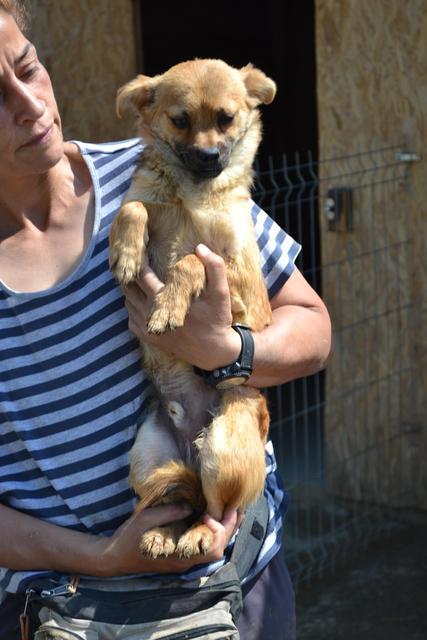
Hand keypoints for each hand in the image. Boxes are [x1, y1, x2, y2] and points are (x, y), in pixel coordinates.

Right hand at [94, 503, 242, 575]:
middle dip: (231, 527)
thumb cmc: (128, 538)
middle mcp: (186, 559)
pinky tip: (214, 518)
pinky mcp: (181, 555)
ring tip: (231, 510)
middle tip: (238, 506)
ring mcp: (184, 559)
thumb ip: (168, 513)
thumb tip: (189, 505)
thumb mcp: (146, 519)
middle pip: (218, 549)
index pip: (212, 545)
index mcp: (180, 553)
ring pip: (214, 549)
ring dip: (225, 530)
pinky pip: (204, 546)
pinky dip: (214, 533)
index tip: (219, 509)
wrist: (114, 557)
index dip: (221, 527)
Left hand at [124, 244, 240, 370]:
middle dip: (130, 275)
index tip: (141, 251)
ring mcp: (148, 329)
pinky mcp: (149, 339)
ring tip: (139, 280)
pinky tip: (144, 302)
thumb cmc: (217, 319)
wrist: (214, 352)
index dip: (138, 262)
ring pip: (127, 303)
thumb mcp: (221, 293)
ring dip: (131, 291)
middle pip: (128, 289)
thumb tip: (200, 247)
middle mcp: (150, 315)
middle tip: (136, 263)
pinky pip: (130, 320)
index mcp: (164, 300)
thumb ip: (214, 267)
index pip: (141, 275)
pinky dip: (133, 309)